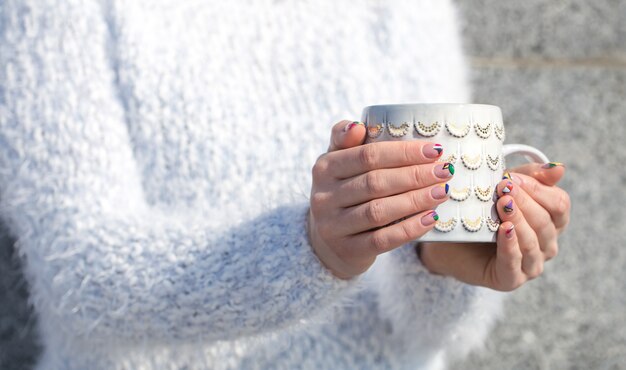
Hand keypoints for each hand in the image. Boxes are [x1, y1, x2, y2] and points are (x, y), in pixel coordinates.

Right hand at [307, 120, 452, 278]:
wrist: (326, 241)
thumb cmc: (341, 193)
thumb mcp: (337, 163)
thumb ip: (345, 140)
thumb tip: (358, 126)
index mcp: (324, 168)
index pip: (366, 156)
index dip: (402, 152)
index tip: (434, 150)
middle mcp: (324, 197)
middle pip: (375, 183)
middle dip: (415, 175)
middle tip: (444, 171)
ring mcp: (333, 226)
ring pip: (379, 211)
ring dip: (416, 200)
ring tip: (443, 191)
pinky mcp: (348, 250)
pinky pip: (382, 239)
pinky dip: (409, 228)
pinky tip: (431, 218)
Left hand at [419, 163, 570, 290]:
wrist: (449, 242)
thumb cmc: (480, 212)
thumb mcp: (503, 189)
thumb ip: (529, 177)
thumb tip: (559, 169)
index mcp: (551, 222)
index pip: (560, 204)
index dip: (538, 189)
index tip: (511, 177)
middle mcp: (546, 245)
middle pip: (546, 222)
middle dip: (525, 202)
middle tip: (503, 188)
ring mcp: (531, 265)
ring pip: (533, 242)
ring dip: (518, 220)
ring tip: (502, 204)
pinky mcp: (510, 279)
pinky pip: (515, 262)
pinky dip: (510, 245)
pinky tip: (504, 230)